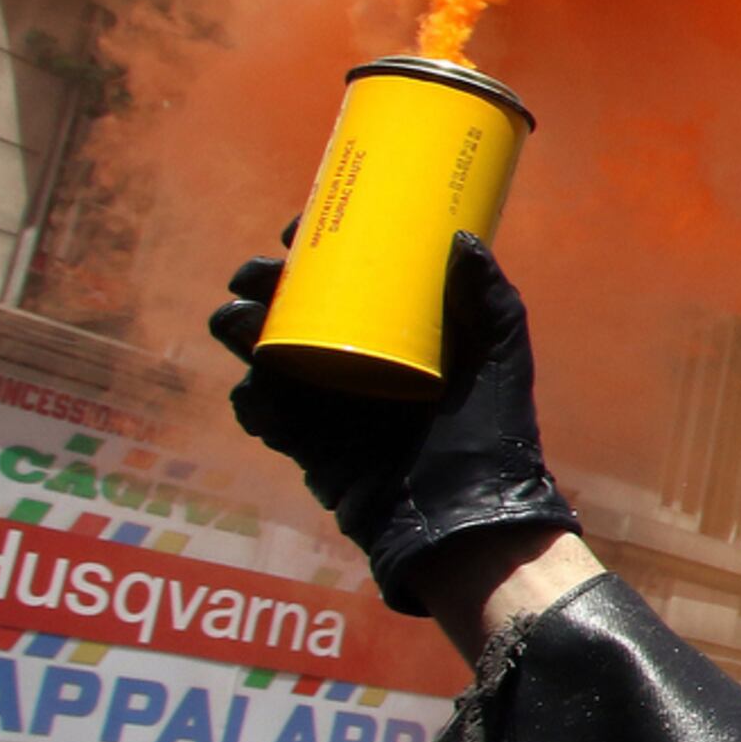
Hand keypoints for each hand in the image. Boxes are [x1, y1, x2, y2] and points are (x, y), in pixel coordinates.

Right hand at [209, 235, 579, 613]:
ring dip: (240, 327)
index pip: (342, 275)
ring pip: (261, 349)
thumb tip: (462, 237)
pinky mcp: (303, 438)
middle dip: (262, 280)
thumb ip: (490, 299)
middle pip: (288, 303)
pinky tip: (259, 391)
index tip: (301, 229)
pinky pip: (258, 410)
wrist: (465, 512)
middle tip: (264, 274)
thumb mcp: (500, 357)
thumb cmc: (492, 432)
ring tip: (243, 320)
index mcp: (391, 328)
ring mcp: (323, 396)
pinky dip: (249, 399)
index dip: (314, 247)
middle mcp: (352, 355)